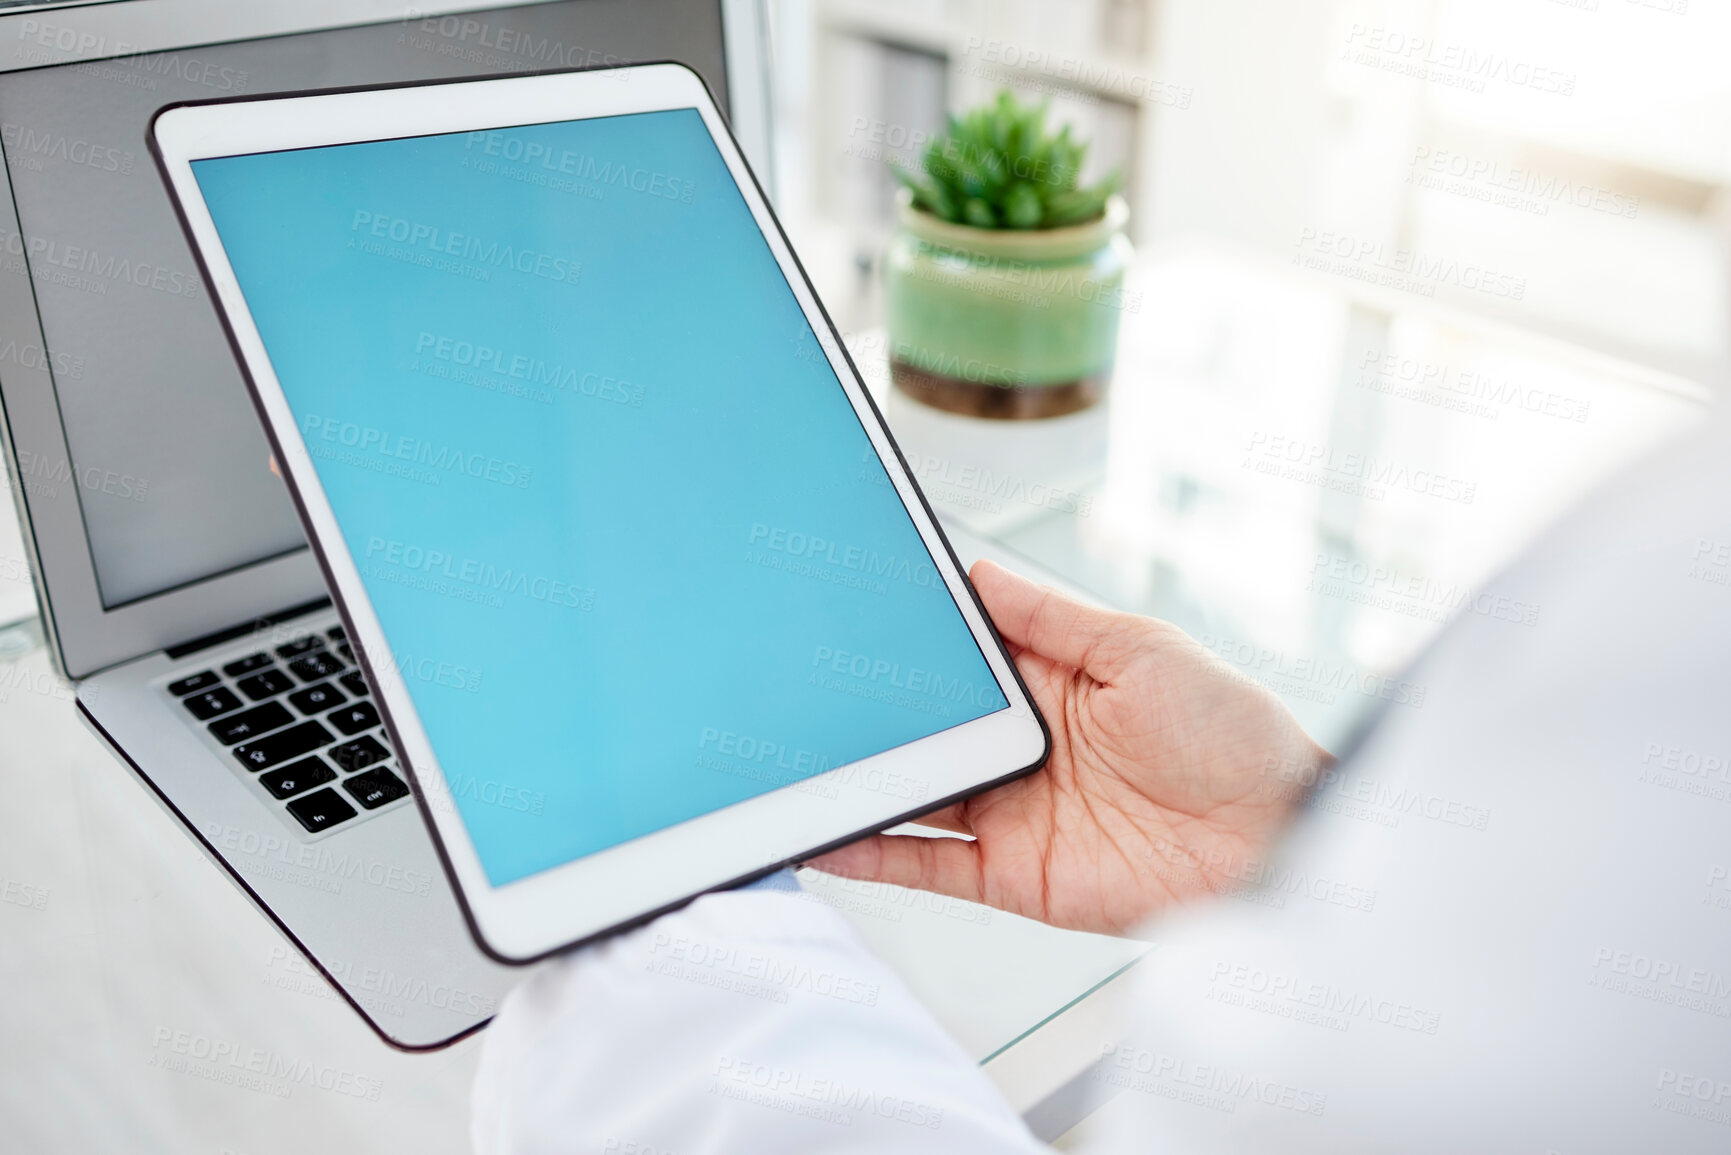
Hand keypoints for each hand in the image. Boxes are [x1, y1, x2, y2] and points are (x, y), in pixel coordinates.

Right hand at [808, 560, 1329, 934]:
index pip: (957, 660)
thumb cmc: (1232, 734)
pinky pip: (925, 865)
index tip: (850, 614)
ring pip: (910, 793)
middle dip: (864, 709)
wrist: (1279, 838)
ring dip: (853, 780)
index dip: (907, 642)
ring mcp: (1011, 813)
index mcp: (1049, 683)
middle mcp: (1019, 747)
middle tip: (797, 687)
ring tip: (788, 761)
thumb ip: (1050, 619)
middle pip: (922, 726)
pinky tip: (824, 833)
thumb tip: (979, 573)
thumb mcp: (1140, 648)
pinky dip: (870, 852)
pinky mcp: (1012, 875)